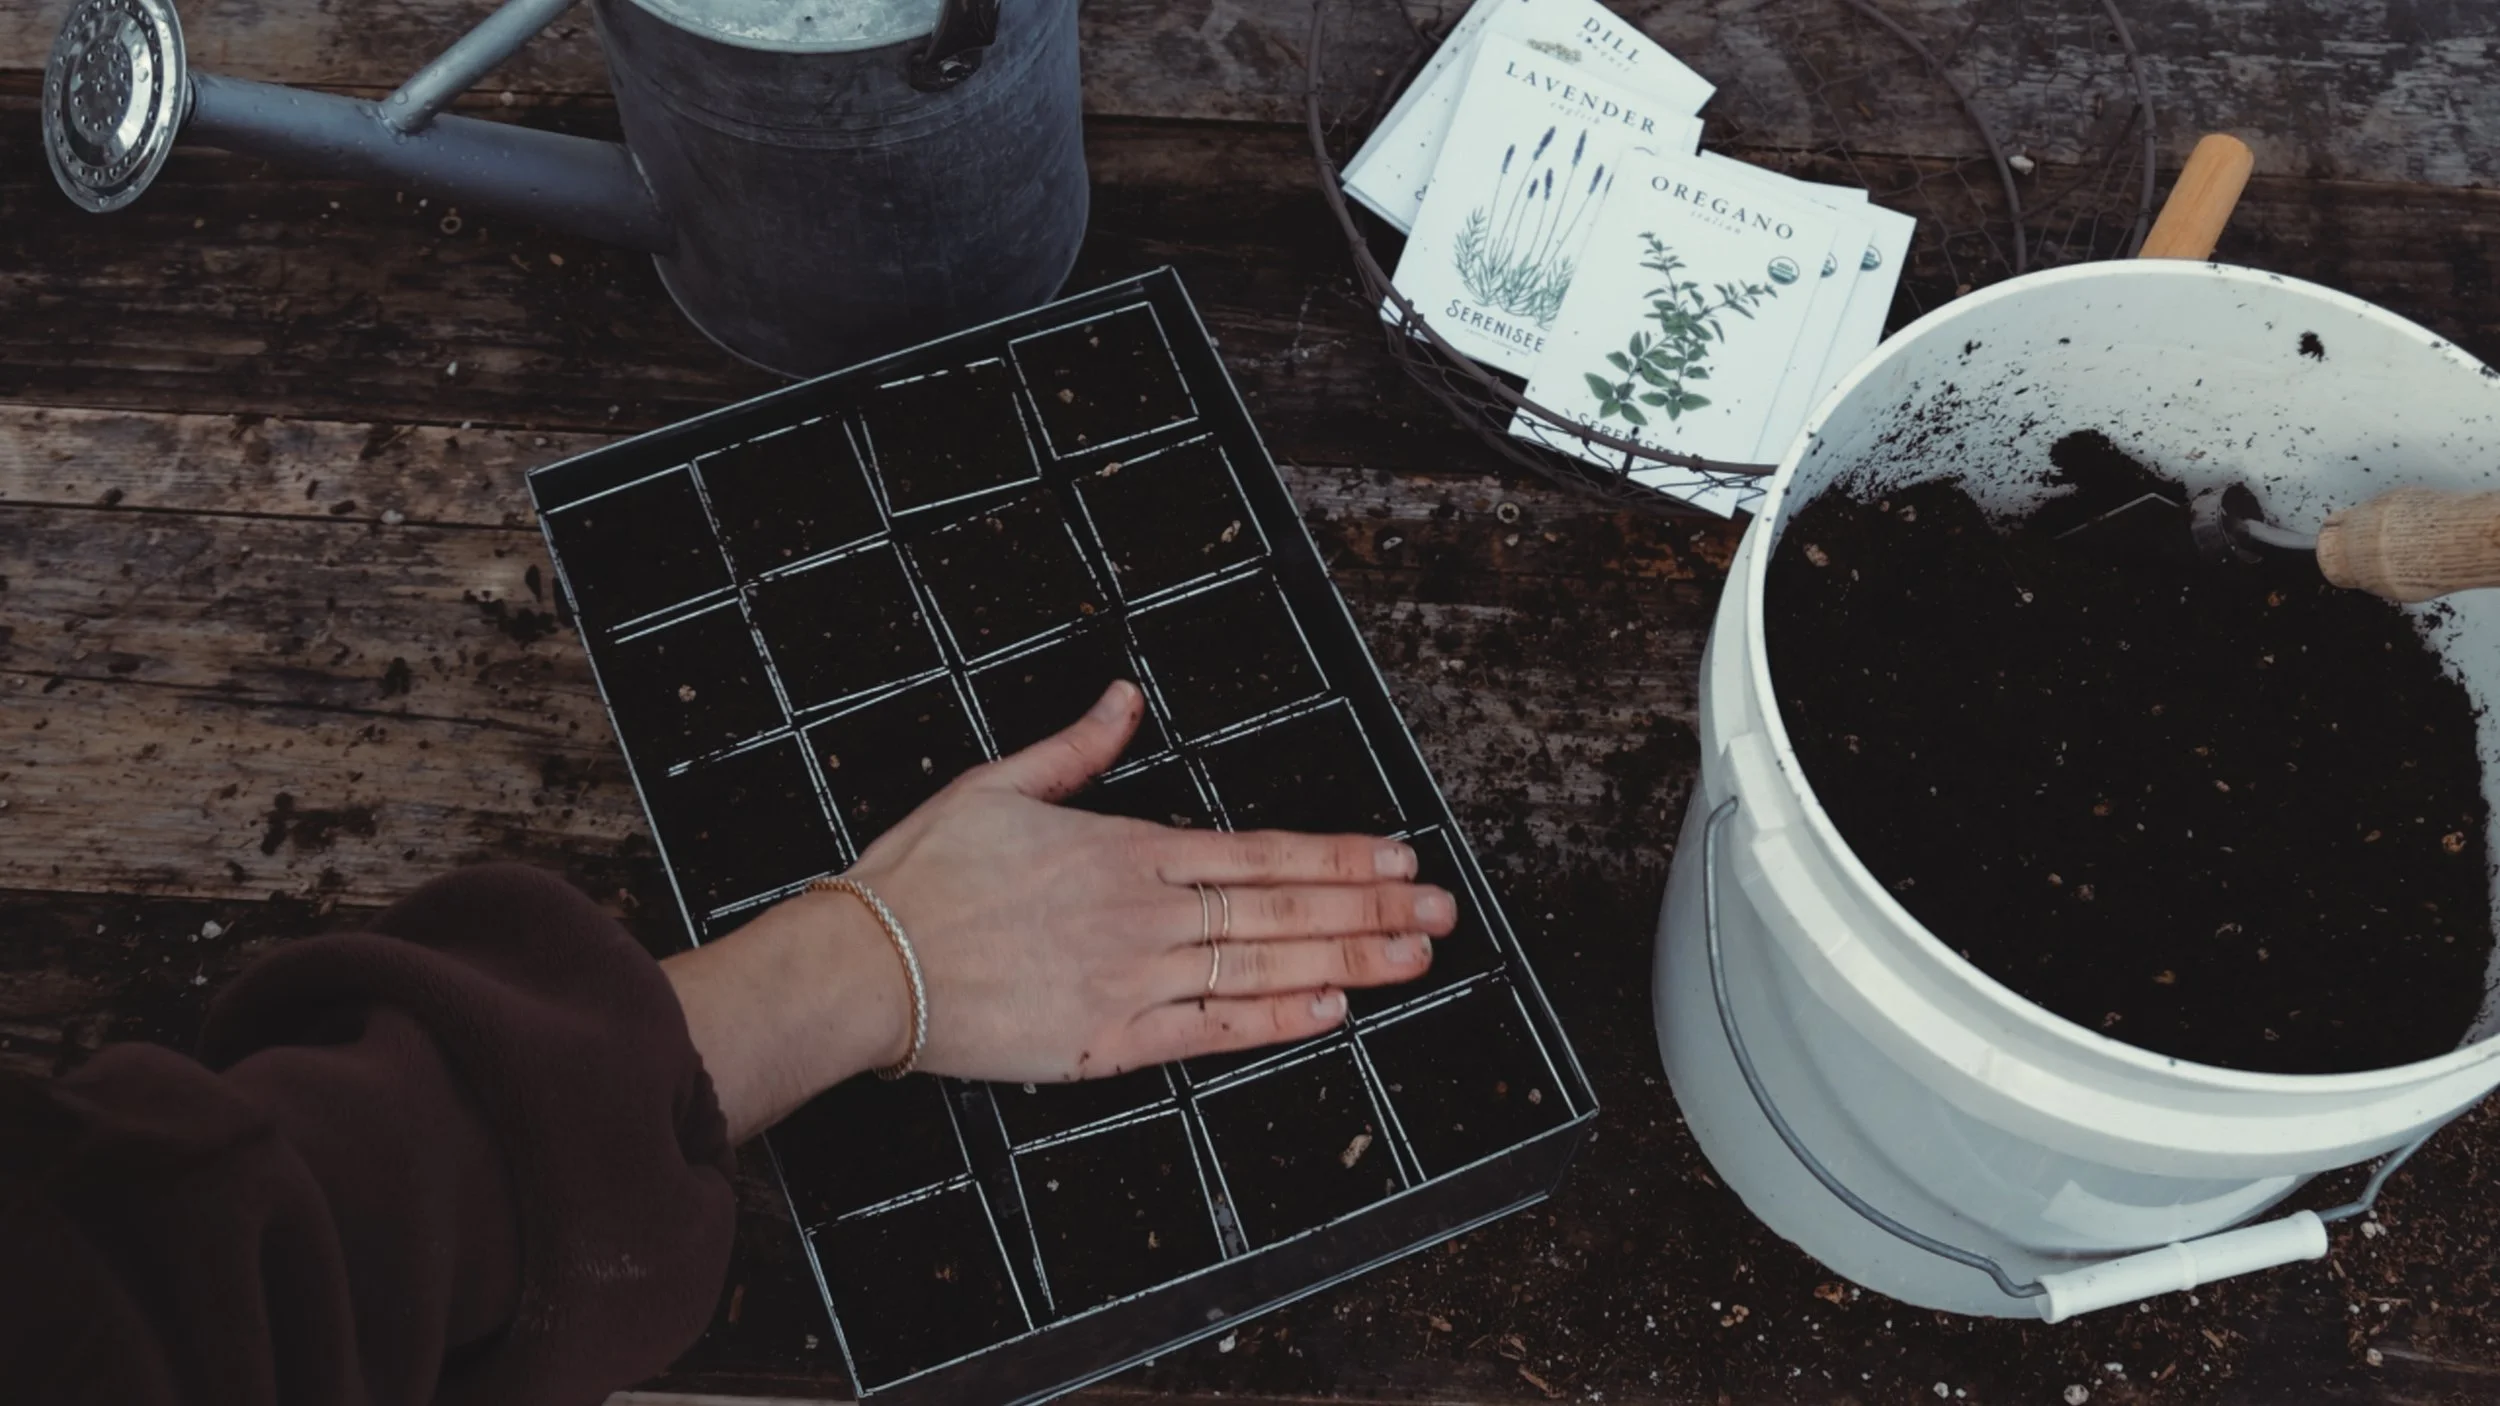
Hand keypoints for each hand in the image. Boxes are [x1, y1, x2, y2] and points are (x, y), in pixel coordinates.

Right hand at [665, 681, 1453, 1140]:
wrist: (864, 963)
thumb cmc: (922, 874)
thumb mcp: (998, 784)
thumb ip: (1077, 746)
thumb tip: (1123, 696)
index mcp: (1126, 849)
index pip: (1258, 852)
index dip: (1338, 856)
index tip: (1401, 858)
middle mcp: (1144, 912)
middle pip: (1279, 906)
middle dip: (1371, 908)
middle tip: (1443, 913)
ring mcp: (1131, 978)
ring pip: (1261, 963)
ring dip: (1347, 958)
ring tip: (1415, 957)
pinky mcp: (1106, 1041)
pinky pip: (1207, 1030)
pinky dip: (1271, 1017)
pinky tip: (1329, 1009)